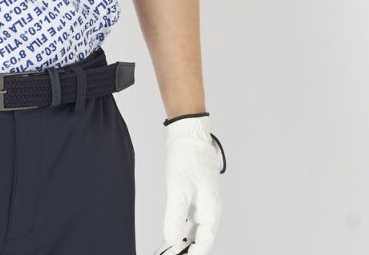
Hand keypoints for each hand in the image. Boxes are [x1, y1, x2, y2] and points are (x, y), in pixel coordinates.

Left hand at [152, 115, 223, 254]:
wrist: (188, 134)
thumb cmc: (188, 159)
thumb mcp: (179, 190)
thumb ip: (175, 217)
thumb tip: (171, 239)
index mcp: (211, 212)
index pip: (203, 244)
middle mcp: (208, 210)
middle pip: (198, 239)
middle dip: (184, 250)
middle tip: (167, 254)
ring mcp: (201, 203)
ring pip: (191, 230)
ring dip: (180, 241)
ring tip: (165, 251)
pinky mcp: (192, 195)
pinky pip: (186, 218)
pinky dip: (178, 227)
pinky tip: (168, 234)